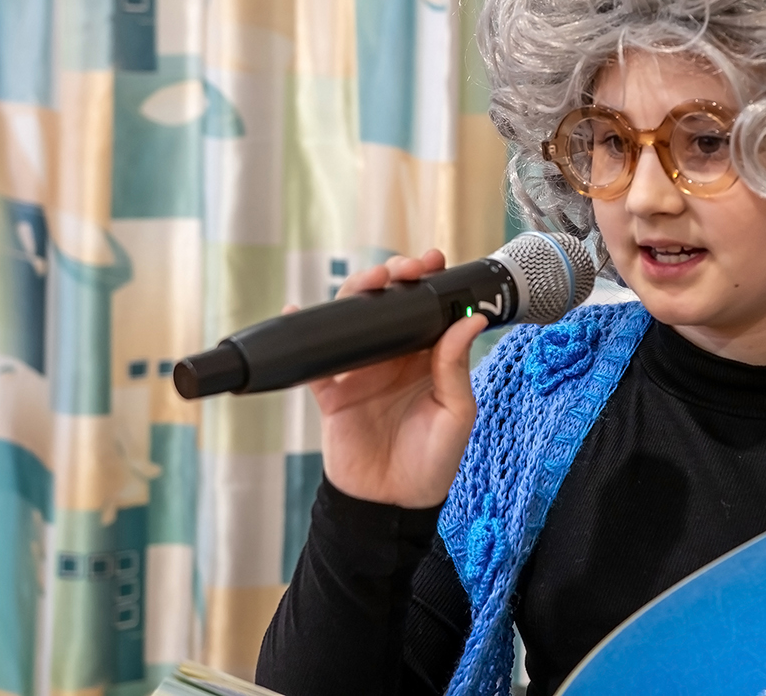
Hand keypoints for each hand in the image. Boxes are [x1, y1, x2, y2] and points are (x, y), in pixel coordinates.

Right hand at [301, 249, 489, 508]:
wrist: (392, 504)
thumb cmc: (433, 462)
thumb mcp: (456, 413)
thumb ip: (455, 367)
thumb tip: (469, 320)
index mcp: (429, 360)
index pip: (429, 311)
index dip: (430, 283)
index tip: (434, 261)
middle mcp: (394, 359)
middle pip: (389, 307)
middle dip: (395, 278)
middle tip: (404, 268)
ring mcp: (361, 372)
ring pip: (352, 321)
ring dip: (357, 295)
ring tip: (369, 282)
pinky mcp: (331, 392)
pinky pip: (313, 360)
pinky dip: (303, 334)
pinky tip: (296, 311)